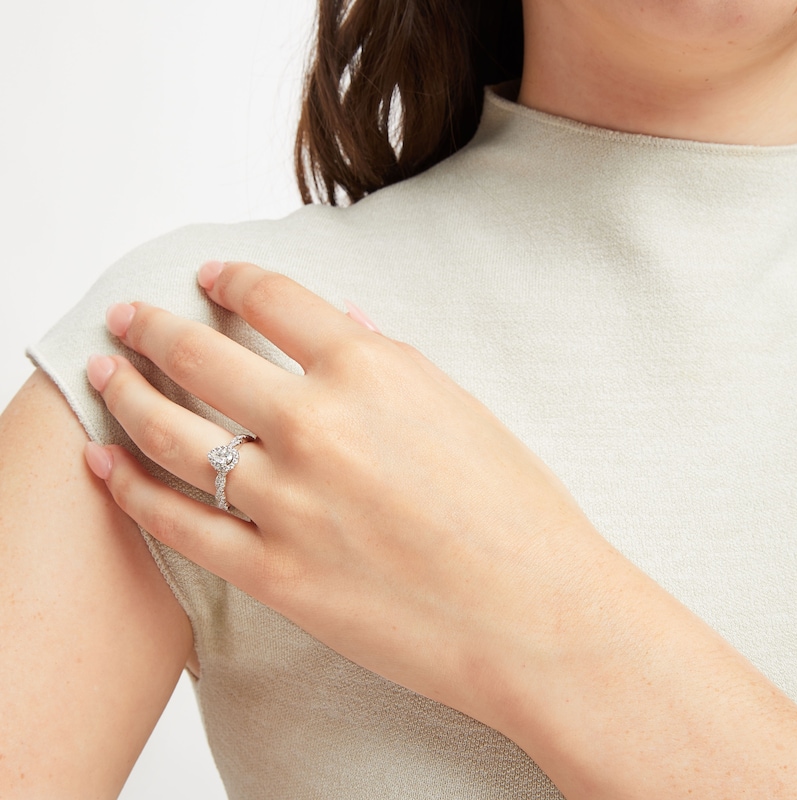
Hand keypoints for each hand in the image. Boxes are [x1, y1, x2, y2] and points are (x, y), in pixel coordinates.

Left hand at [83, 261, 796, 797]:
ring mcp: (287, 502)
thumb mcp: (460, 410)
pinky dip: (131, 490)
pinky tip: (103, 464)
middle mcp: (317, 425)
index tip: (210, 275)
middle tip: (127, 316)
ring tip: (102, 376)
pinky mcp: (274, 574)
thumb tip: (341, 321)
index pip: (274, 298)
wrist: (536, 614)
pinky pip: (180, 523)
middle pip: (201, 355)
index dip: (232, 278)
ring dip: (125, 396)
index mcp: (371, 370)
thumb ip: (390, 360)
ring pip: (173, 434)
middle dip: (153, 326)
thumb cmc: (517, 511)